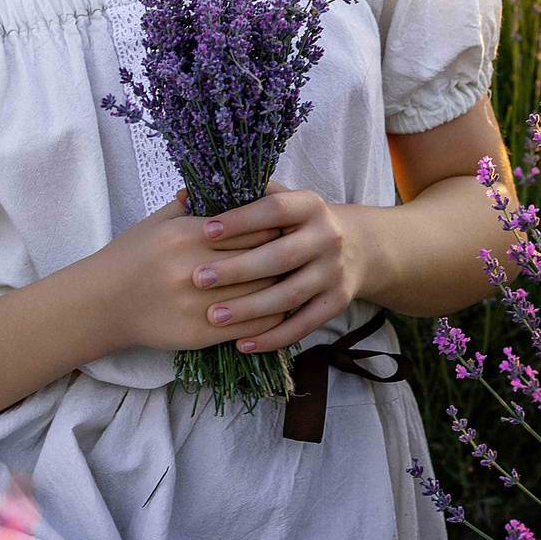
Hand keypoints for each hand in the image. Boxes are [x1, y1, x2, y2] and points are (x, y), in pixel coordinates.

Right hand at [97, 189, 289, 354]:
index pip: (248, 226)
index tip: (286, 225)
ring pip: (260, 293)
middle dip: (283, 254)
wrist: (102, 303)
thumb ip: (191, 205)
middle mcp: (194, 268)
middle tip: (300, 250)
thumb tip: (224, 184)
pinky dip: (271, 319)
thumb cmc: (130, 256)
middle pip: (259, 258)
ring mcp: (199, 303)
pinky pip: (249, 326)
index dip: (273, 226)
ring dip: (282, 286)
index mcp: (186, 234)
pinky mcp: (201, 333)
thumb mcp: (156, 221)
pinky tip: (280, 310)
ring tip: (297, 279)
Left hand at [191, 180, 365, 353]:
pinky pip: (304, 325)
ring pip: (290, 294)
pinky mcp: (337, 302)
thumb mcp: (280, 200)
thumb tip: (183, 196)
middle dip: (237, 269)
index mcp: (309, 206)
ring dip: (250, 308)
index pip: (274, 209)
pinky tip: (242, 343)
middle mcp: (327, 237)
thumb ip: (238, 199)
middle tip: (199, 279)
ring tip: (213, 316)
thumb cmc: (297, 224)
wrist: (357, 247)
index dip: (241, 220)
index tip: (205, 231)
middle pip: (280, 256)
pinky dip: (273, 337)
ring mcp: (334, 272)